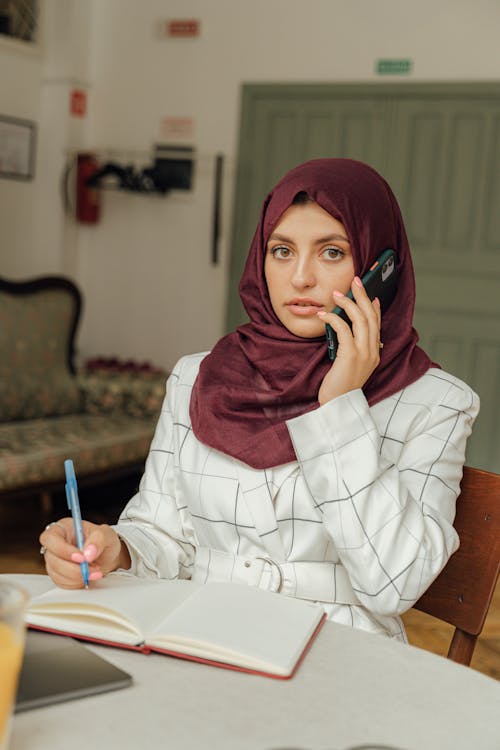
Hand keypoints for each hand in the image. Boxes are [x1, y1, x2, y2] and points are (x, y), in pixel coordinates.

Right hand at [39, 518, 130, 588]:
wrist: (108, 557)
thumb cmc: (103, 541)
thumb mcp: (106, 534)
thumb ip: (98, 540)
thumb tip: (88, 553)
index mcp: (62, 529)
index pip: (51, 539)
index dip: (63, 550)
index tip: (81, 557)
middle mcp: (55, 544)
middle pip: (52, 559)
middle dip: (74, 567)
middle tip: (93, 567)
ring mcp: (55, 560)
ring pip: (56, 573)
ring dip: (78, 576)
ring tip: (95, 570)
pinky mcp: (58, 575)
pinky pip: (62, 582)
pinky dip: (77, 582)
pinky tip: (88, 576)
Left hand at [316, 275, 381, 404]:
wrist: (338, 405)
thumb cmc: (340, 386)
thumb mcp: (351, 365)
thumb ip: (354, 349)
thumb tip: (349, 329)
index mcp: (375, 353)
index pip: (377, 324)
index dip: (374, 307)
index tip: (371, 294)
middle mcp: (373, 351)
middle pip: (371, 316)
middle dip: (363, 296)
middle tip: (355, 281)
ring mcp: (364, 353)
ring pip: (361, 319)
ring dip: (348, 303)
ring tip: (337, 293)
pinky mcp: (351, 355)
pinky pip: (344, 329)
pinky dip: (334, 318)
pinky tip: (324, 314)